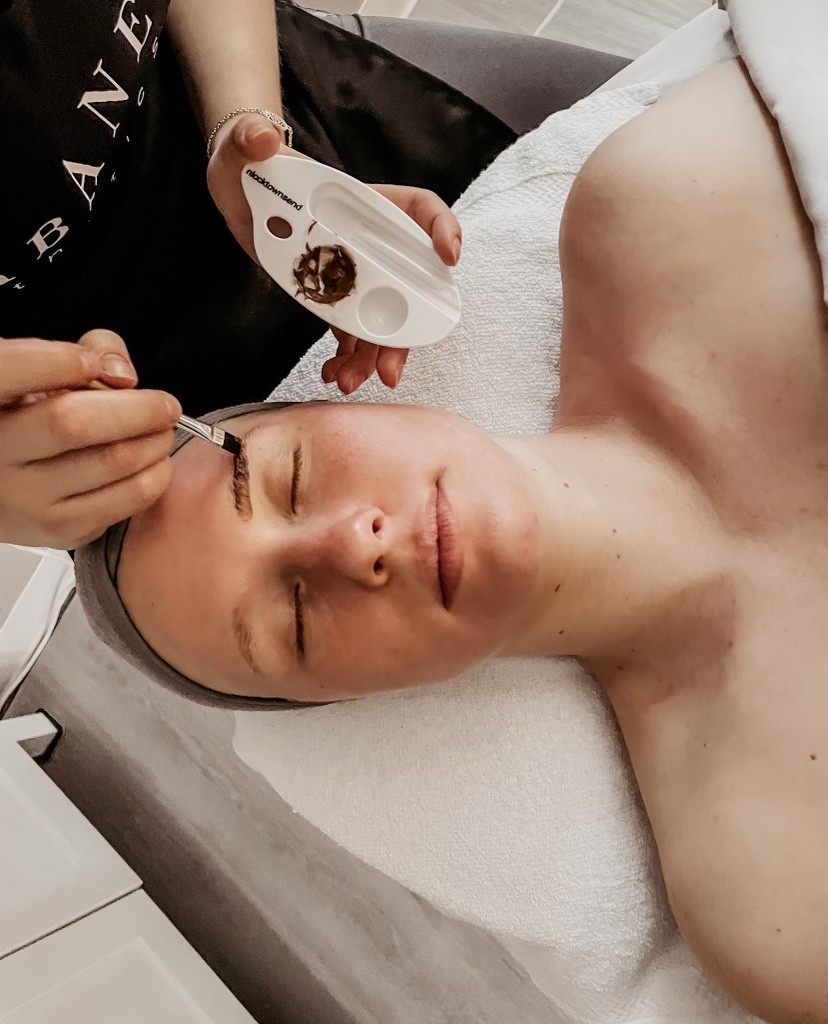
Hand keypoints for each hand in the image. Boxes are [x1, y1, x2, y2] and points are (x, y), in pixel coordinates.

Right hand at [0, 330, 181, 549]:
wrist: (2, 487)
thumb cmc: (25, 423)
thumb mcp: (39, 375)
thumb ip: (80, 353)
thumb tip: (122, 375)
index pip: (11, 372)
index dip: (62, 360)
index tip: (94, 363)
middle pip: (75, 424)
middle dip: (138, 409)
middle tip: (165, 405)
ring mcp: (24, 498)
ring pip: (110, 464)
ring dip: (155, 443)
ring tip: (162, 432)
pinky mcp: (56, 529)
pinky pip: (123, 503)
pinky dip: (153, 477)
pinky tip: (151, 462)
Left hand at [207, 119, 462, 392]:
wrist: (234, 192)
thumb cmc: (251, 160)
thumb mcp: (245, 146)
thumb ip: (252, 139)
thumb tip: (263, 137)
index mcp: (366, 201)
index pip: (419, 210)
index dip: (442, 230)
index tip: (448, 257)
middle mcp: (370, 240)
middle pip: (407, 286)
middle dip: (406, 331)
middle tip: (391, 368)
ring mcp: (353, 271)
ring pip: (379, 319)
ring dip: (372, 355)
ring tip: (351, 381)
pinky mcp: (331, 293)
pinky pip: (349, 331)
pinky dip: (345, 357)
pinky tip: (333, 375)